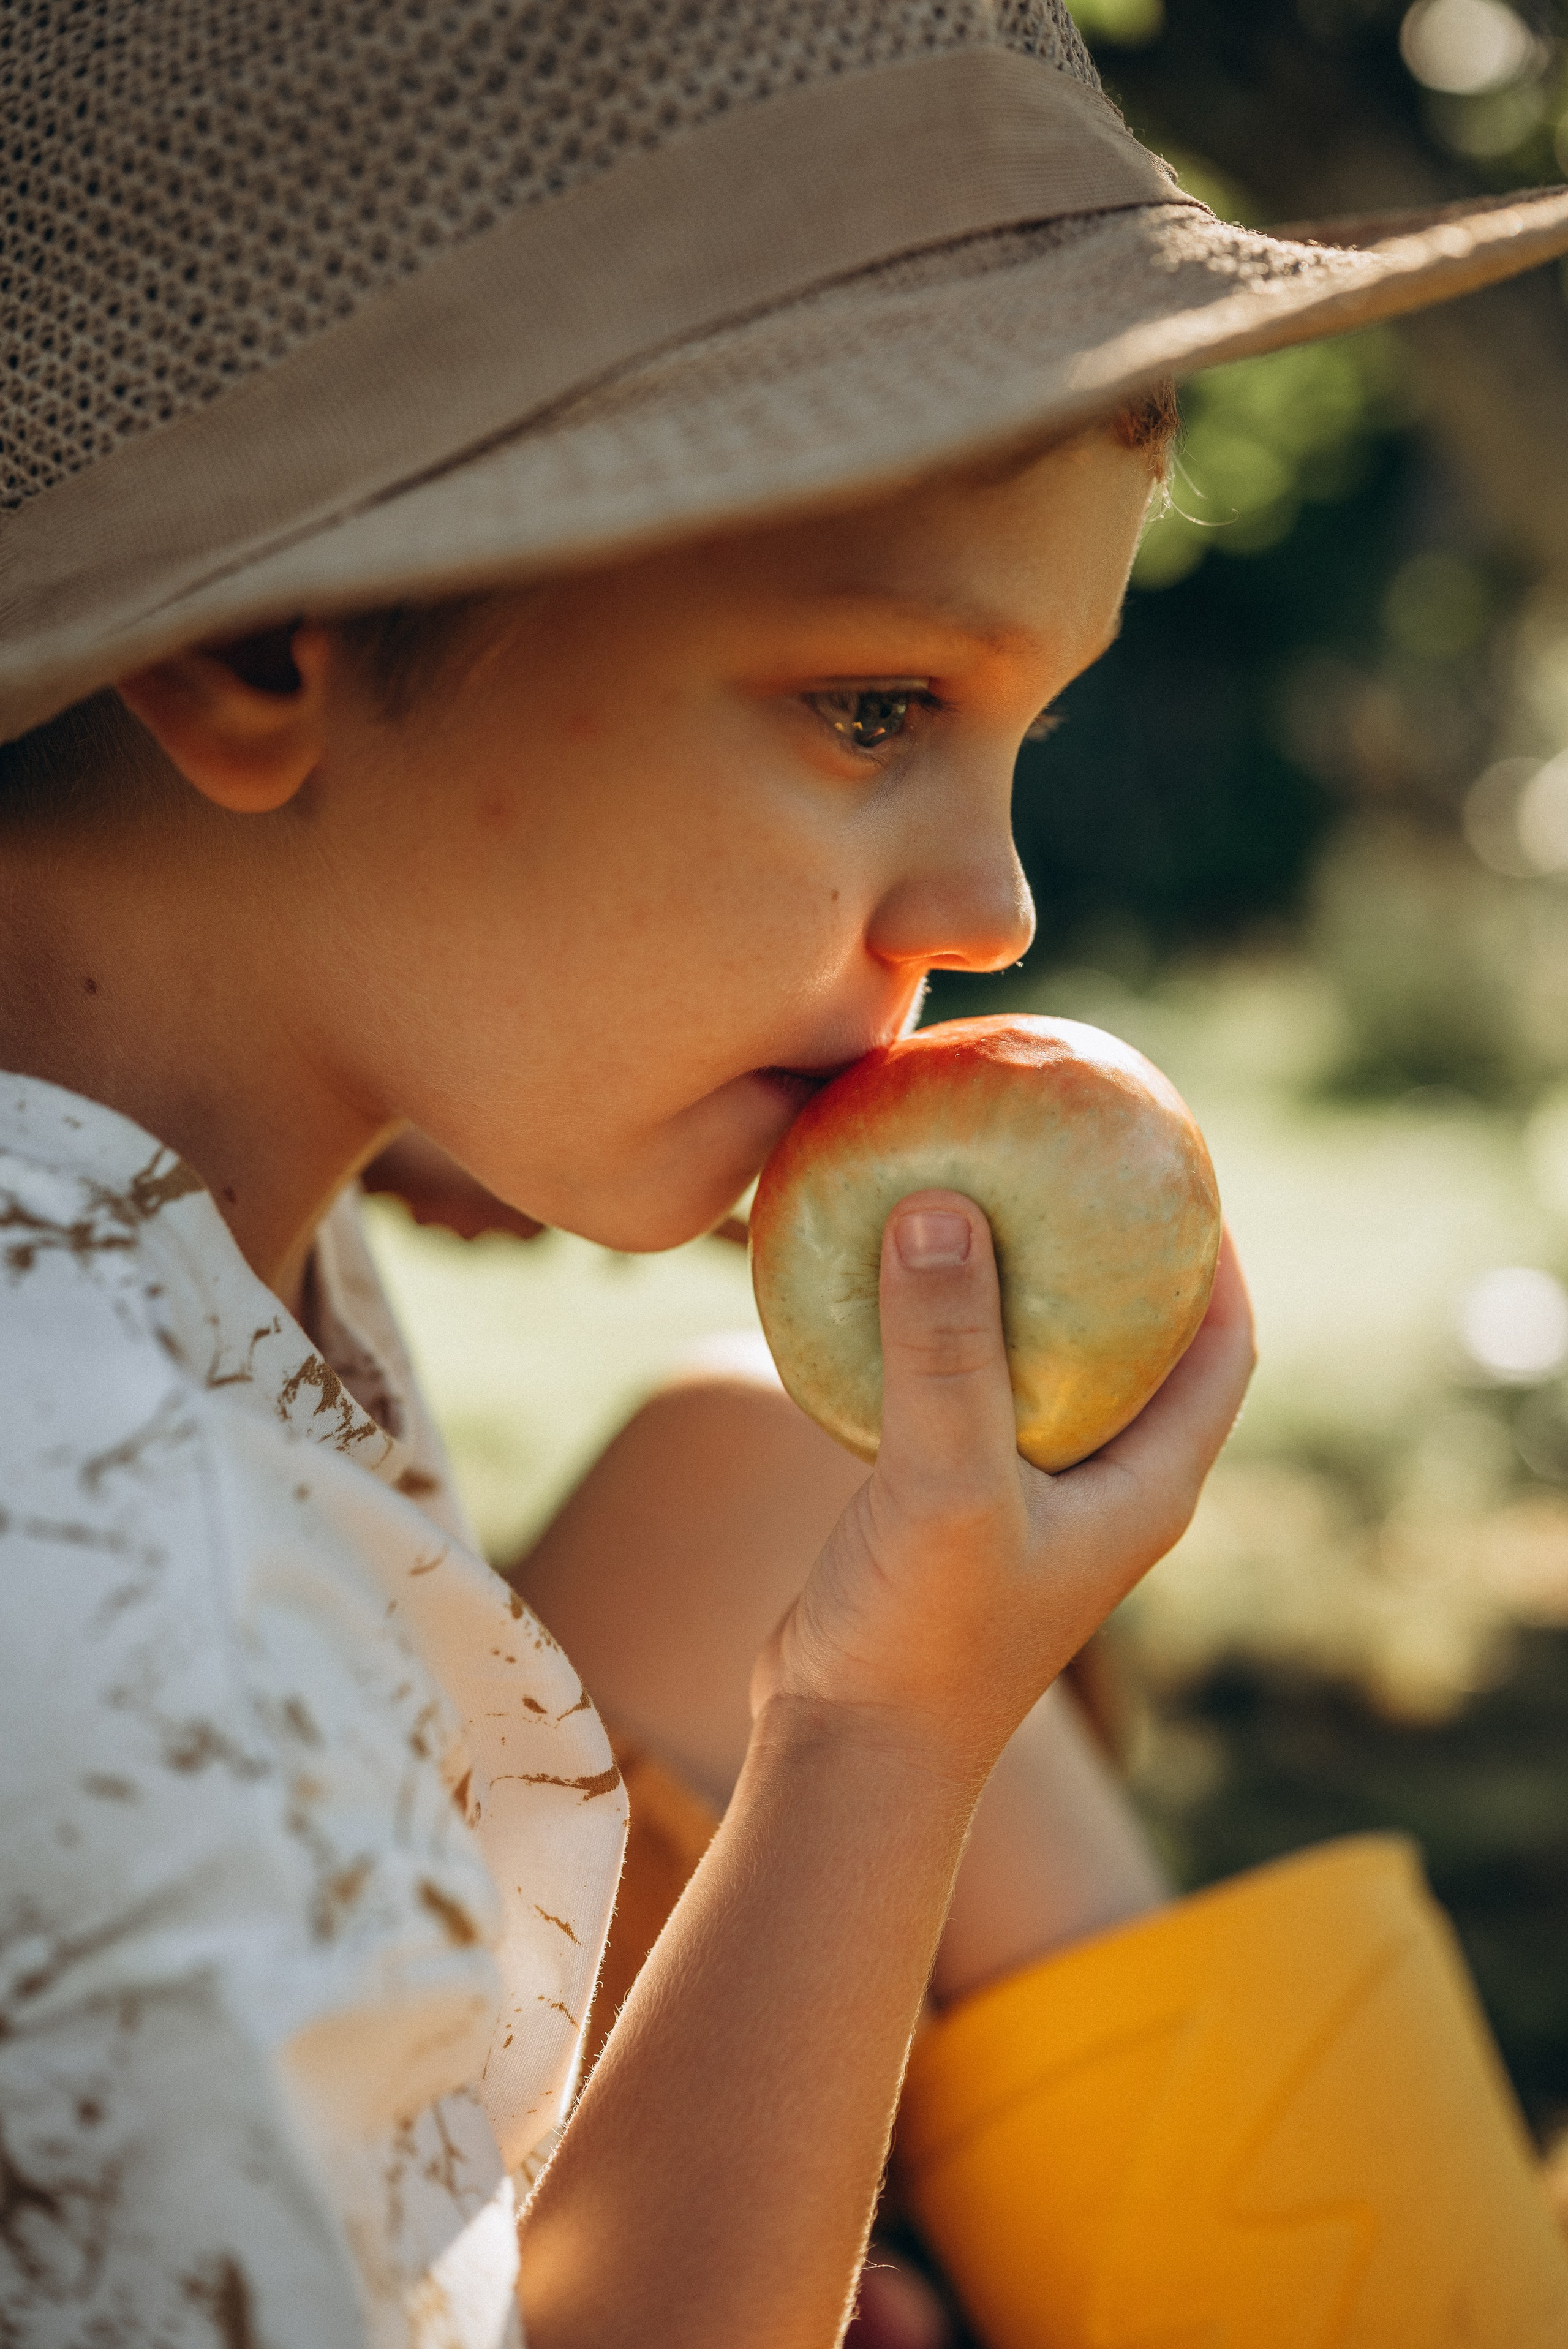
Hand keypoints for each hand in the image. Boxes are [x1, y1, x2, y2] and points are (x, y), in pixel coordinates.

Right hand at [753, 1190, 1253, 1781]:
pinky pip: (958, 1392)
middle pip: (1136, 1345)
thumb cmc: (925, 1640)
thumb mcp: (945, 1485)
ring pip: (1040, 1367)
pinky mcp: (950, 1506)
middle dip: (1113, 1255)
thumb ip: (946, 1352)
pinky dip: (936, 1333)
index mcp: (1146, 1486)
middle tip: (1067, 1159)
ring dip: (1017, 1289)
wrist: (851, 1753)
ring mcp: (1024, 1499)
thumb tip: (943, 1206)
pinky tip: (882, 1278)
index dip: (1219, 1257)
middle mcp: (1100, 1489)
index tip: (1180, 1167)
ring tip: (974, 1195)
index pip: (1223, 1349)